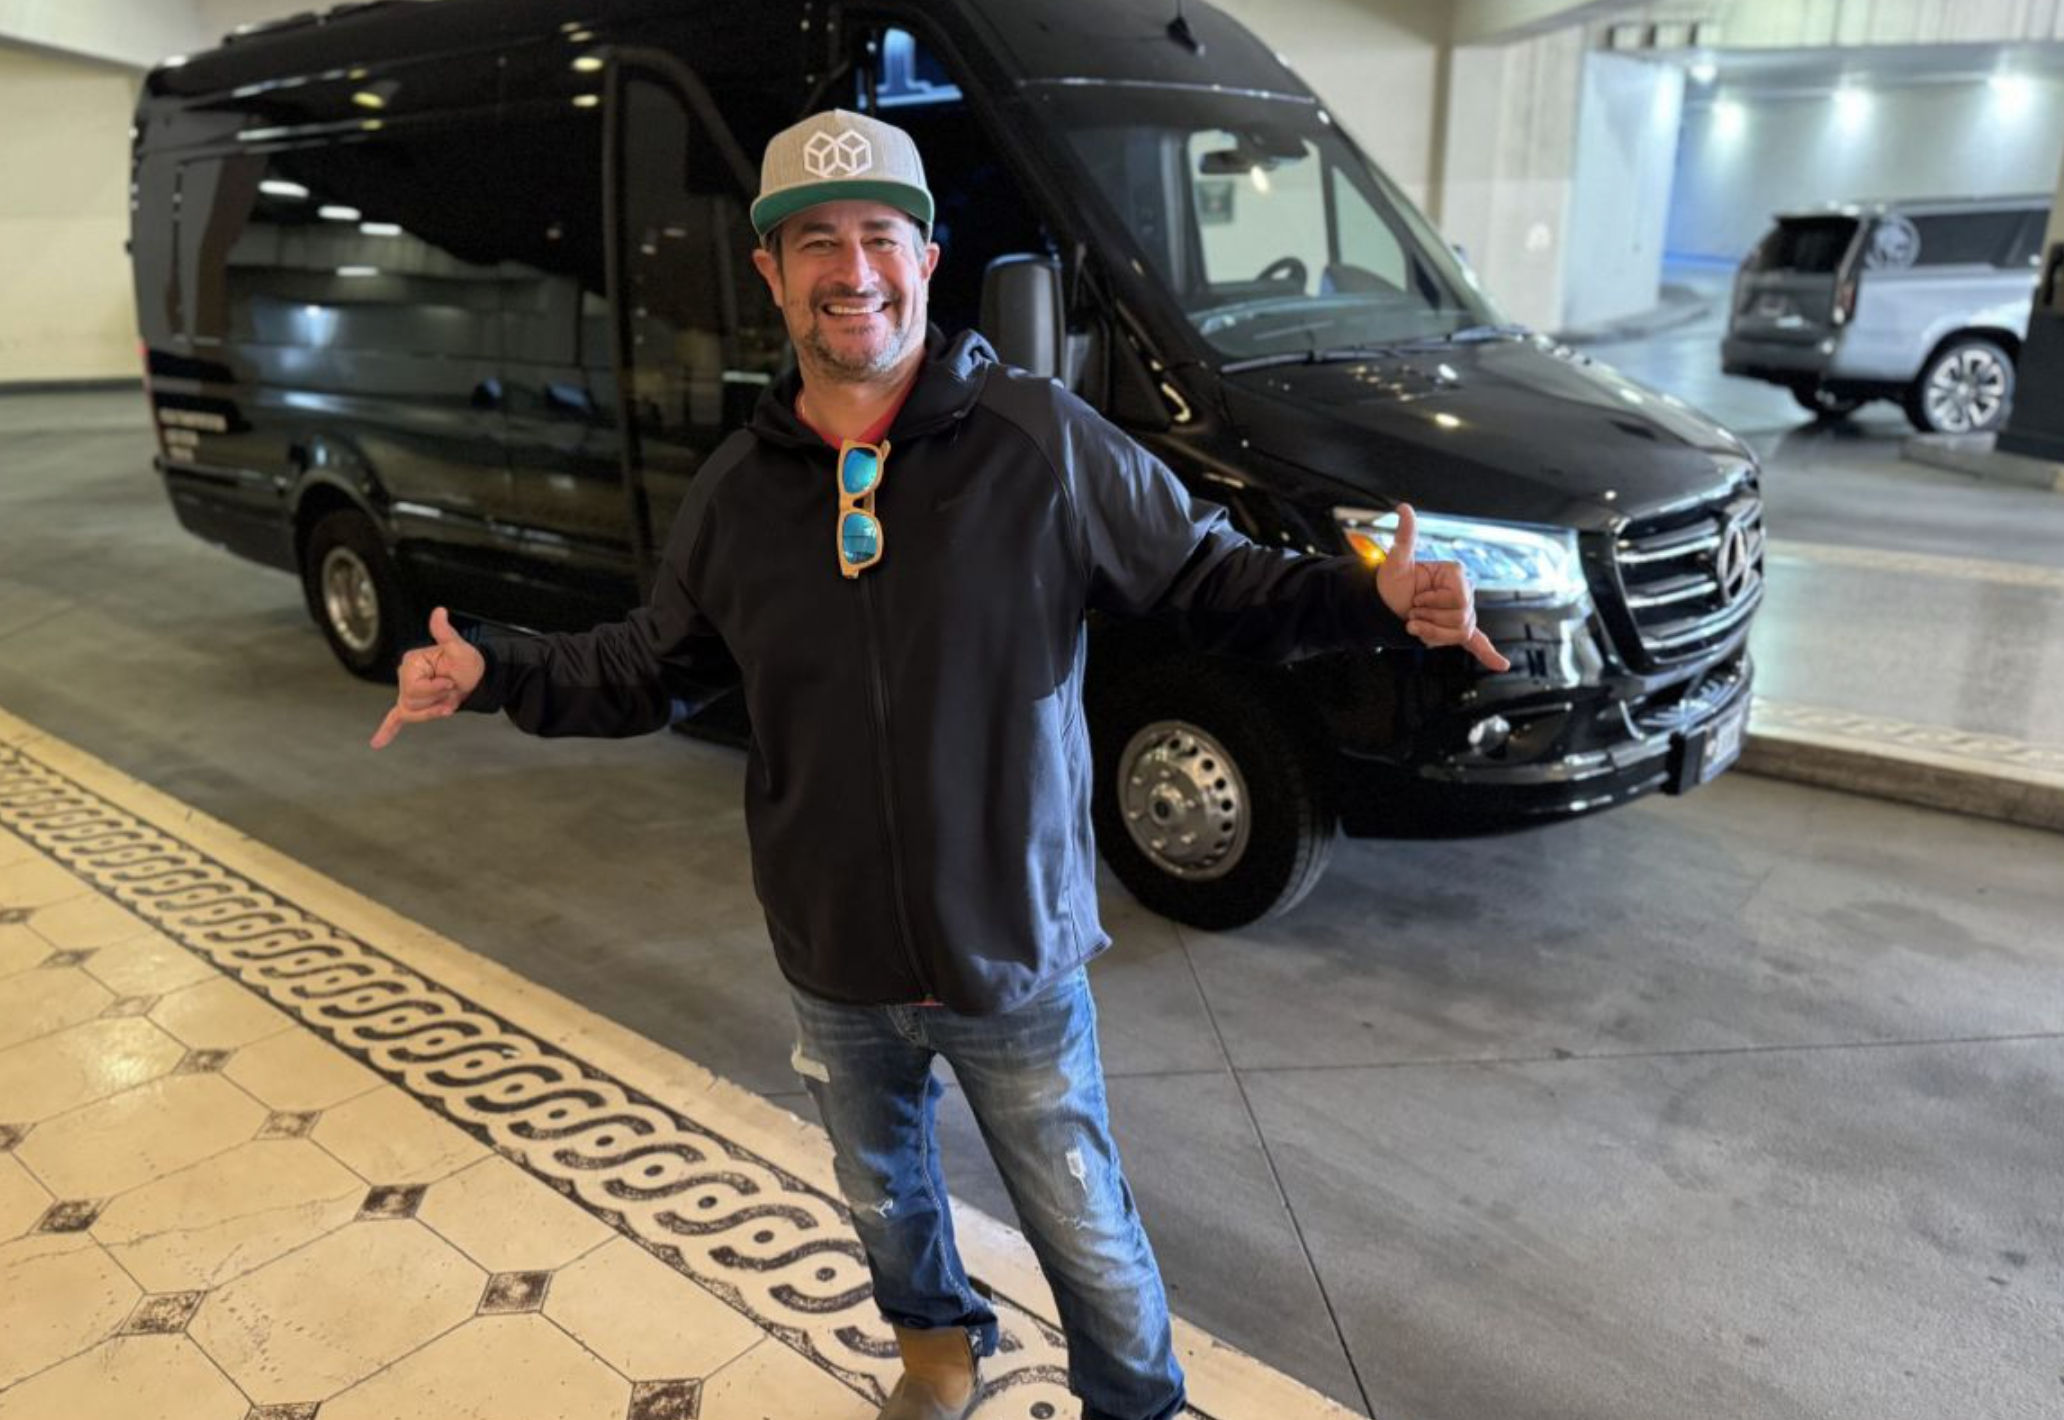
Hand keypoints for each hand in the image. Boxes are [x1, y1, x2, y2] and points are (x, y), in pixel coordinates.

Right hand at [370, 607, 485, 748]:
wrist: (478, 677)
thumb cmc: (468, 662)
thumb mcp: (460, 648)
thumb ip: (445, 633)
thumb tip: (439, 611)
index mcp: (411, 663)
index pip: (414, 688)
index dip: (436, 689)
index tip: (451, 682)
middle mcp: (405, 677)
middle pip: (413, 703)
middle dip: (437, 700)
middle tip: (452, 690)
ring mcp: (408, 692)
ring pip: (413, 714)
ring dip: (434, 711)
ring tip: (448, 702)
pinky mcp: (413, 704)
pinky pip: (395, 719)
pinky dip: (387, 731)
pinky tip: (377, 743)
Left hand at [1375, 503, 1511, 671]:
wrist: (1381, 606)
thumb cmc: (1390, 583)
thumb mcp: (1396, 561)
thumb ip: (1405, 537)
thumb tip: (1403, 508)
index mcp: (1456, 575)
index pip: (1459, 599)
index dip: (1433, 603)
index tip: (1416, 598)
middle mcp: (1464, 593)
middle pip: (1460, 619)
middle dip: (1430, 620)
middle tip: (1412, 613)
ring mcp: (1462, 613)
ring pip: (1458, 634)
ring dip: (1432, 635)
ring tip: (1415, 625)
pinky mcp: (1455, 630)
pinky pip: (1477, 643)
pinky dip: (1489, 654)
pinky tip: (1502, 665)